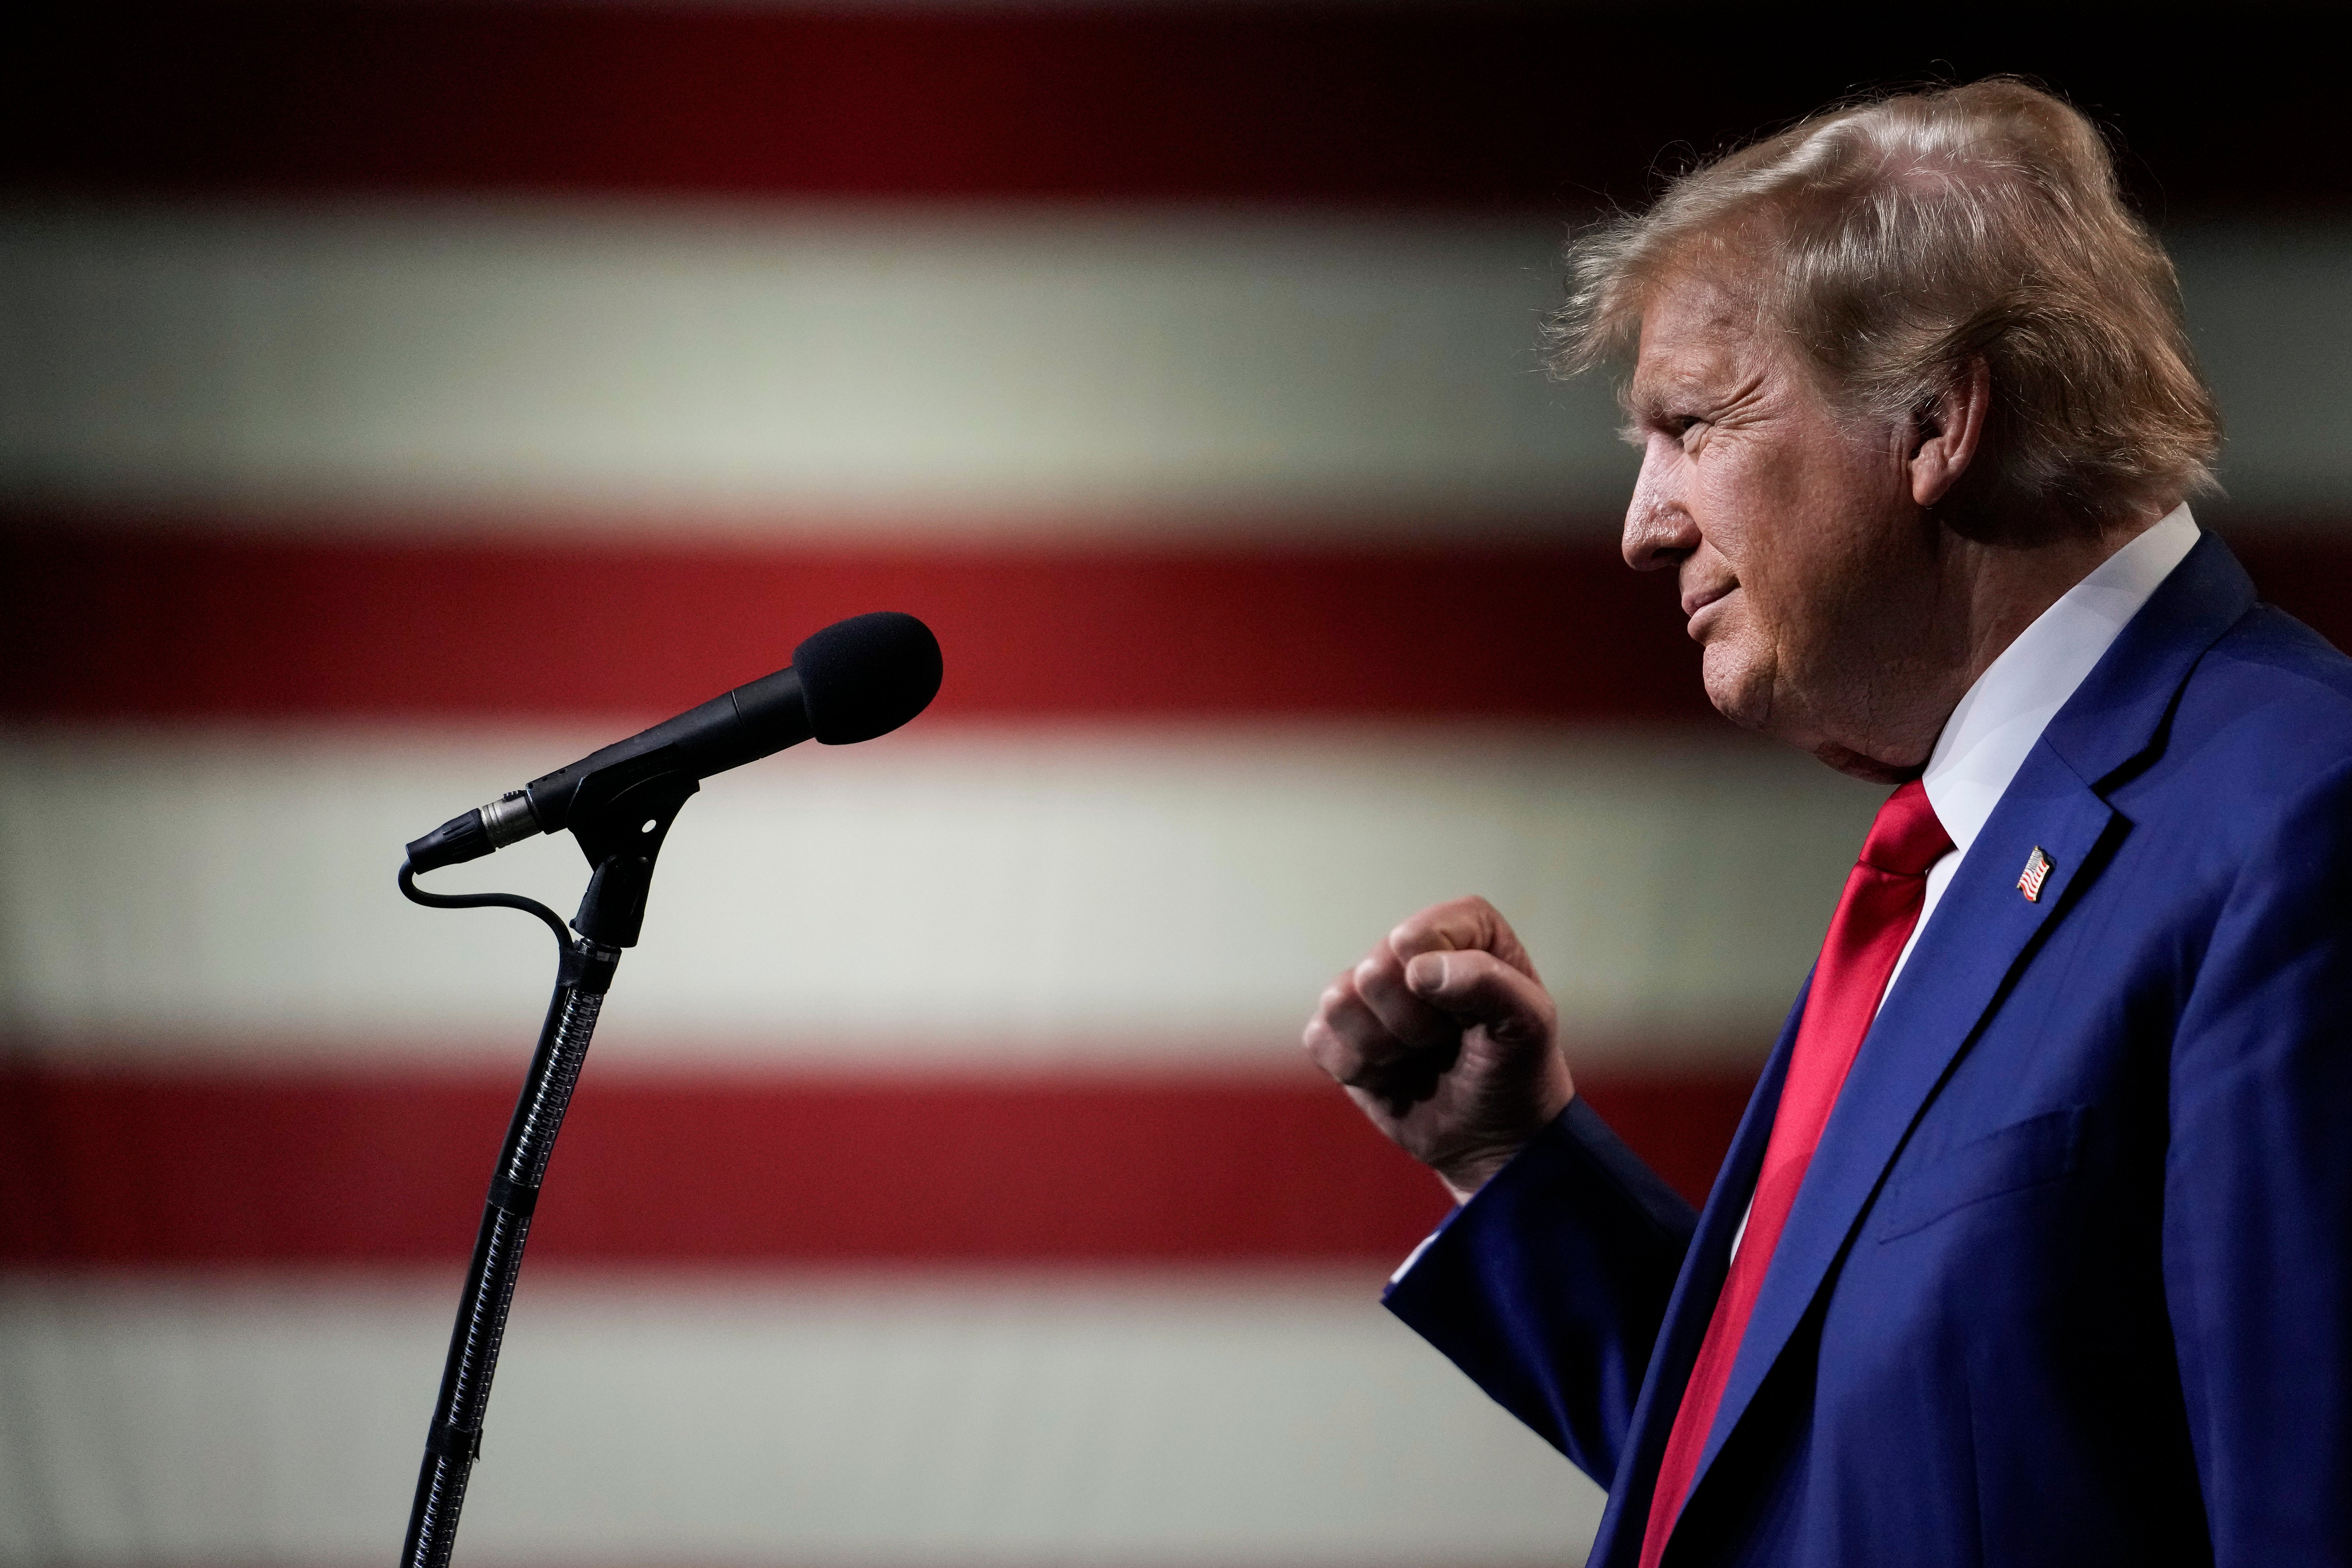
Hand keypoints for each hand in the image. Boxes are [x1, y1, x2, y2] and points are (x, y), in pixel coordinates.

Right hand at [1302, 896, 1574, 1202]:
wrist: (1494, 1139)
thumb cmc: (1518, 1071)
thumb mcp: (1528, 1025)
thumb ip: (1488, 982)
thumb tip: (1418, 969)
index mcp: (1462, 929)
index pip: (1416, 936)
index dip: (1434, 984)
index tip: (1466, 1017)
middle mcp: (1410, 951)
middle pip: (1374, 973)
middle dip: (1412, 1025)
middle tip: (1445, 1042)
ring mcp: (1370, 992)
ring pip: (1338, 1003)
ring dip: (1383, 1048)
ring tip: (1419, 1057)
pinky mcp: (1340, 1032)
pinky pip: (1318, 1039)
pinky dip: (1357, 1070)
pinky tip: (1392, 1075)